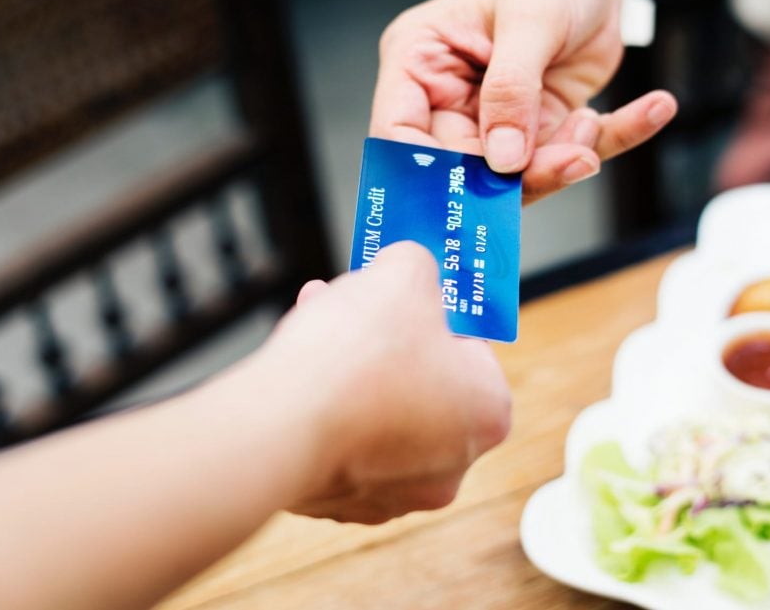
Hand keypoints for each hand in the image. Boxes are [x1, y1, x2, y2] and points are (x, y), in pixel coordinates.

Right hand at [234, 242, 510, 523]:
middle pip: (423, 382)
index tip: (408, 299)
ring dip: (352, 368)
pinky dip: (325, 410)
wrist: (281, 424)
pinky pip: (340, 443)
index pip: (473, 351)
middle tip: (358, 304)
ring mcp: (396, 492)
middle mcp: (452, 465)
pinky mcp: (344, 504)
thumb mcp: (404, 272)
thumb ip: (417, 264)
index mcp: (488, 412)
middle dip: (387, 338)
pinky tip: (301, 374)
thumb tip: (409, 268)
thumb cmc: (356, 354)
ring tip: (317, 321)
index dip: (436, 316)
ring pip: (378, 412)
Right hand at [372, 0, 675, 202]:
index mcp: (420, 63)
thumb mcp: (530, 20)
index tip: (474, 190)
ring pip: (519, 173)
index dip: (429, 173)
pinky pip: (573, 150)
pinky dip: (616, 136)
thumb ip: (512, 90)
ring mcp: (497, 119)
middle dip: (519, 174)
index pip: (401, 135)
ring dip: (566, 160)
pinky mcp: (543, 127)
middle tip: (570, 161)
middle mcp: (451, 99)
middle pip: (465, 168)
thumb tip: (503, 159)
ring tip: (594, 127)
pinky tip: (655, 109)